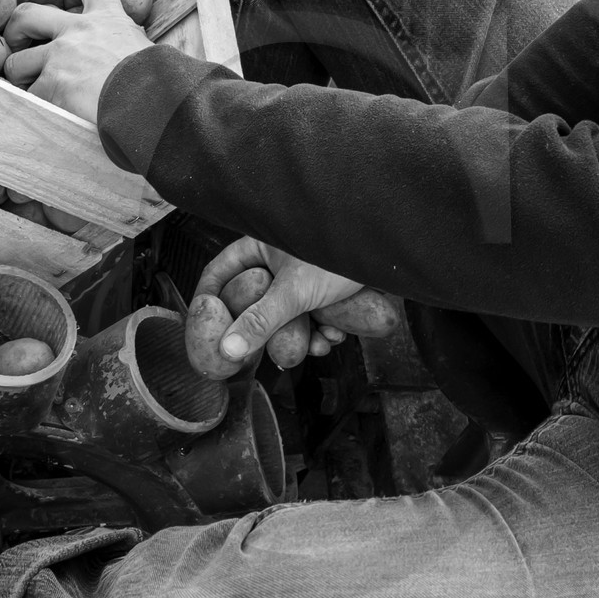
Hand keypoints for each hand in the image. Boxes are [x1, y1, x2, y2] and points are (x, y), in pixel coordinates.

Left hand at [2, 0, 151, 123]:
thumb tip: (129, 60)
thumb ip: (126, 47)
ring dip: (20, 76)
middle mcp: (78, 31)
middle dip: (16, 30)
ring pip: (17, 61)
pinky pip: (30, 95)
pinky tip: (48, 111)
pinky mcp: (52, 85)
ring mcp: (61, 57)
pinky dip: (36, 104)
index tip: (63, 1)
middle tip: (21, 45)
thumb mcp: (147, 51)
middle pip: (27, 14)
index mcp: (108, 17)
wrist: (153, 107)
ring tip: (31, 88)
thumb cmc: (161, 85)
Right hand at [197, 237, 380, 369]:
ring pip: (288, 316)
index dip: (210, 301)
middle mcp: (279, 260)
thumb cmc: (341, 249)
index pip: (219, 272)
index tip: (208, 331)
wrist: (390, 250)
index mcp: (260, 246)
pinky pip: (314, 316)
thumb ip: (259, 321)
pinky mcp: (328, 289)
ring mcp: (305, 275)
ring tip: (319, 343)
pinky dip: (324, 329)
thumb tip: (228, 349)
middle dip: (269, 332)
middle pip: (256, 303)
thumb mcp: (294, 290)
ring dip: (302, 337)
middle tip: (271, 351)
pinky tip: (337, 333)